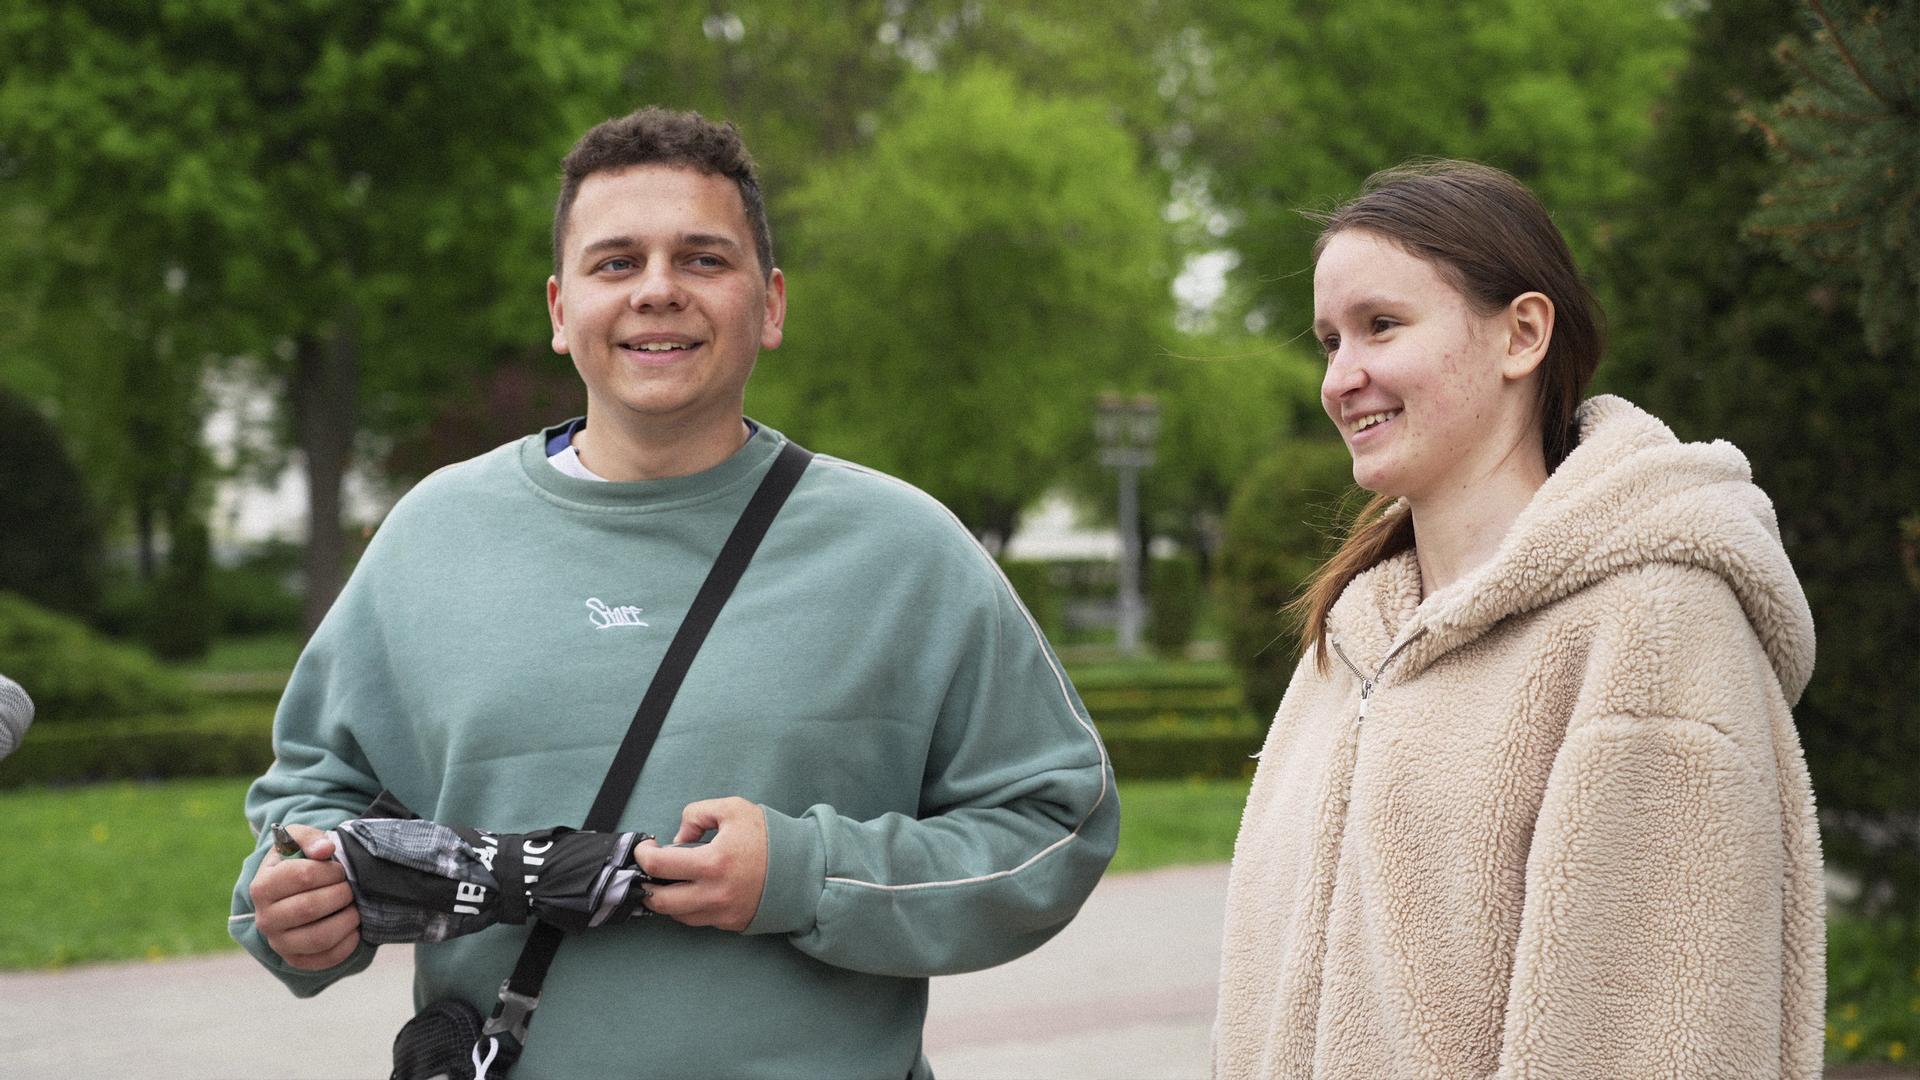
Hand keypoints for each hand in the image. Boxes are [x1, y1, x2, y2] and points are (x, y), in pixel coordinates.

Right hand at [248, 823, 360, 969]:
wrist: (293, 889)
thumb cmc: (298, 860)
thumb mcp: (298, 839)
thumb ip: (310, 838)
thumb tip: (325, 850)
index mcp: (262, 887)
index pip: (301, 876)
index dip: (330, 871)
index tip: (340, 869)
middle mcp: (264, 919)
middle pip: (310, 908)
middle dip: (341, 894)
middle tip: (351, 888)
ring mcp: (279, 943)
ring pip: (319, 937)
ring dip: (347, 920)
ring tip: (355, 906)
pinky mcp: (296, 960)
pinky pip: (326, 959)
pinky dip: (347, 944)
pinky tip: (354, 928)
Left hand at [633, 797, 768, 931]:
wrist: (803, 869)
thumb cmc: (769, 837)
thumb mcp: (734, 809)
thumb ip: (698, 814)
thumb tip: (678, 838)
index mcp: (712, 862)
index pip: (659, 866)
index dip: (643, 855)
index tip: (646, 849)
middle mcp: (713, 894)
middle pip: (659, 901)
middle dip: (647, 885)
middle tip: (651, 871)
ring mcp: (721, 913)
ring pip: (676, 915)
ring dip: (667, 898)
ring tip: (673, 880)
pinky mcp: (729, 923)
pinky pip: (698, 919)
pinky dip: (689, 907)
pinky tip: (694, 890)